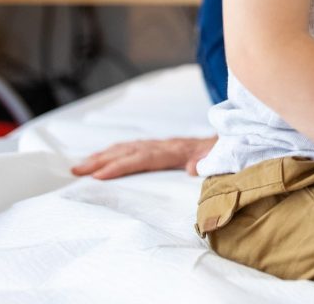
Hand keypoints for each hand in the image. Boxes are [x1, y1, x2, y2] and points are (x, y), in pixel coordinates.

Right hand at [71, 135, 215, 178]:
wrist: (238, 137)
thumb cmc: (228, 152)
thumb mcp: (221, 157)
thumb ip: (208, 161)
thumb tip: (192, 168)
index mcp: (179, 150)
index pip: (144, 158)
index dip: (121, 166)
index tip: (98, 176)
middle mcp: (168, 145)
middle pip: (129, 151)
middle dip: (101, 160)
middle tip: (75, 171)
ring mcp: (164, 144)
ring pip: (128, 147)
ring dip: (104, 155)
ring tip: (80, 165)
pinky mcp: (164, 146)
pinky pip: (135, 147)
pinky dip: (116, 151)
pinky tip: (103, 157)